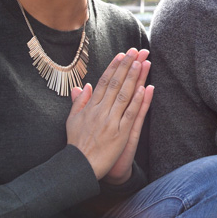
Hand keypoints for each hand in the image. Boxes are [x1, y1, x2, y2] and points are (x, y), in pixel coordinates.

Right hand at [66, 48, 150, 179]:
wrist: (79, 166)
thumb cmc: (76, 144)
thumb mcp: (72, 120)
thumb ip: (79, 102)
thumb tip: (83, 86)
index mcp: (91, 107)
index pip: (104, 82)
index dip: (114, 67)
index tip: (122, 54)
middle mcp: (101, 111)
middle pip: (116, 84)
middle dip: (127, 66)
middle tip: (136, 51)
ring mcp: (111, 121)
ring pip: (124, 95)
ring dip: (134, 77)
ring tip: (142, 62)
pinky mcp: (120, 133)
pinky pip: (130, 114)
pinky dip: (137, 101)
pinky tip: (144, 88)